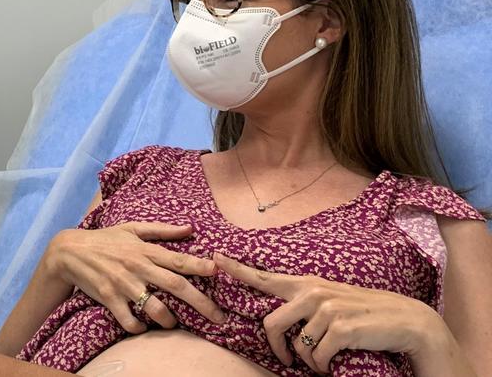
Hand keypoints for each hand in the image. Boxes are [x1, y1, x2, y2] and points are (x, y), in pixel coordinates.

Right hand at [49, 222, 225, 333]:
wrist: (70, 251)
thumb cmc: (105, 239)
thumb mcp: (132, 228)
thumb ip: (162, 230)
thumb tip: (190, 228)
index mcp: (145, 250)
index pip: (178, 259)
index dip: (199, 265)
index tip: (217, 270)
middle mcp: (138, 267)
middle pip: (176, 286)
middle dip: (201, 303)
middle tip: (220, 317)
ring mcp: (123, 284)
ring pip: (155, 307)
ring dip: (170, 320)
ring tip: (174, 324)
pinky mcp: (109, 298)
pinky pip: (129, 320)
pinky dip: (138, 327)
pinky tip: (142, 327)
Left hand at [214, 253, 445, 373]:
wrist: (407, 321)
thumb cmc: (365, 313)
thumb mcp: (332, 299)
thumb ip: (304, 302)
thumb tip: (278, 317)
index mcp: (307, 285)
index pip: (265, 277)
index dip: (238, 269)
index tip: (215, 258)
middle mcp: (313, 293)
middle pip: (271, 323)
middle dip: (277, 347)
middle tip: (288, 359)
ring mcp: (327, 309)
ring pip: (296, 345)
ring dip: (307, 360)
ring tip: (322, 359)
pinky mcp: (341, 327)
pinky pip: (316, 357)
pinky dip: (322, 367)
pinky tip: (333, 363)